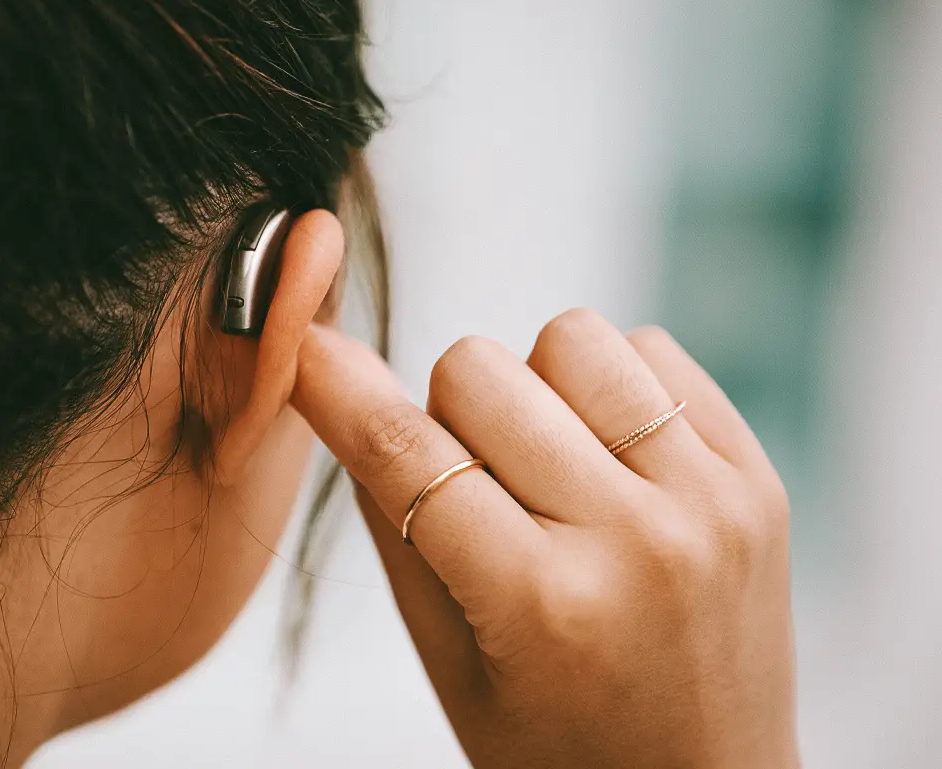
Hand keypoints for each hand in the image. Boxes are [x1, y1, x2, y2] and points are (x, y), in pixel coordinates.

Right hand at [291, 308, 798, 768]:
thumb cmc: (561, 746)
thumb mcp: (449, 663)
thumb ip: (393, 526)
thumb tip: (342, 391)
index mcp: (542, 606)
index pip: (408, 453)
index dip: (339, 388)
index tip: (308, 348)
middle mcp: (635, 542)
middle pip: (478, 369)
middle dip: (452, 413)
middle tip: (480, 481)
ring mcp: (710, 502)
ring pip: (571, 338)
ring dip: (537, 387)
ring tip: (554, 465)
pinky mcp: (758, 477)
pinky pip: (654, 351)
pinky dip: (611, 387)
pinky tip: (612, 457)